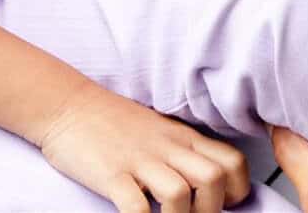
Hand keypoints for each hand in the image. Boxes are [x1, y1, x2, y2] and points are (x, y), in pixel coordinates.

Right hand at [37, 80, 249, 212]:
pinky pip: (135, 206)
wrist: (70, 105)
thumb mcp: (160, 131)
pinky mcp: (111, 174)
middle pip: (213, 179)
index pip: (232, 161)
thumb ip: (182, 152)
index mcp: (184, 138)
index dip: (237, 190)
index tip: (225, 206)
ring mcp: (139, 160)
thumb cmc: (114, 122)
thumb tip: (206, 182)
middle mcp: (168, 147)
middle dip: (212, 209)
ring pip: (179, 193)